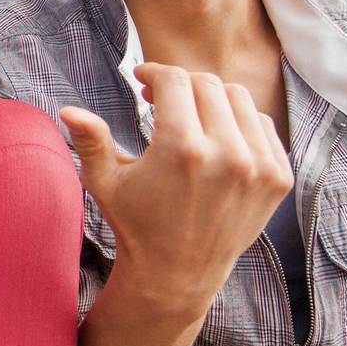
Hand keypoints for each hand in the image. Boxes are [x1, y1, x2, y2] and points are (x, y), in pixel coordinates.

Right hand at [60, 63, 291, 312]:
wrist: (178, 273)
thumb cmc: (136, 223)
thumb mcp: (105, 182)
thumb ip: (91, 140)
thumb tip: (68, 110)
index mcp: (183, 149)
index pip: (175, 80)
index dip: (153, 72)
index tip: (142, 80)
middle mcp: (228, 154)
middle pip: (207, 83)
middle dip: (180, 83)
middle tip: (161, 98)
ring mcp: (259, 167)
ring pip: (238, 98)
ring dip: (211, 98)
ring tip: (190, 115)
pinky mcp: (278, 178)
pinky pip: (263, 125)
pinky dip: (240, 121)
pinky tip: (216, 135)